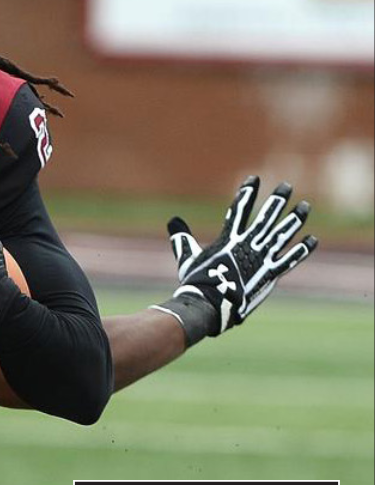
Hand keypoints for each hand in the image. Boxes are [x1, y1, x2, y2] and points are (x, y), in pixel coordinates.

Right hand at [154, 177, 316, 344]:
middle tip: (287, 186)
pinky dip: (302, 250)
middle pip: (265, 217)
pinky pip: (290, 260)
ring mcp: (260, 259)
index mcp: (227, 239)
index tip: (255, 179)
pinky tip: (312, 239)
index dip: (247, 192)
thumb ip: (182, 238)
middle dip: (277, 201)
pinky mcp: (270, 274)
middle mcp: (247, 245)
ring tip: (305, 207)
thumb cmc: (196, 283)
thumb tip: (173, 221)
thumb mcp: (187, 258)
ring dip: (294, 219)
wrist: (209, 305)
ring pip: (281, 234)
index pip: (239, 209)